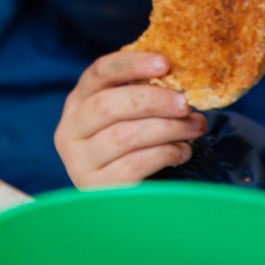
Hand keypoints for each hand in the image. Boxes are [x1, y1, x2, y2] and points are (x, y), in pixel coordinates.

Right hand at [55, 51, 206, 187]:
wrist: (121, 201)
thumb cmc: (130, 147)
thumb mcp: (126, 116)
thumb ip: (140, 94)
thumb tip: (177, 71)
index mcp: (77, 102)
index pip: (99, 72)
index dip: (132, 64)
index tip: (165, 63)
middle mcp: (70, 130)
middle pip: (109, 105)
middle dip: (154, 100)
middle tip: (186, 103)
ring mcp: (79, 161)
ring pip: (124, 135)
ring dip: (167, 128)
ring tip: (195, 128)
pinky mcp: (96, 187)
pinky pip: (134, 165)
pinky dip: (164, 154)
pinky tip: (182, 152)